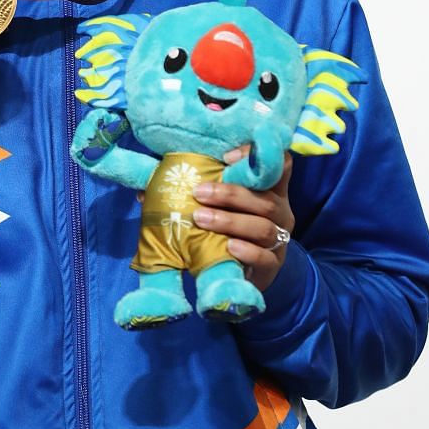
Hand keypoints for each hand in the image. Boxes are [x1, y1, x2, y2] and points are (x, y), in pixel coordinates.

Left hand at [191, 148, 293, 291]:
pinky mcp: (273, 265)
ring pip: (263, 227)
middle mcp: (280, 212)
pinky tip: (229, 247)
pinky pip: (265, 258)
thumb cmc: (226, 229)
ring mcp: (279, 240)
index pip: (280, 165)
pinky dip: (247, 252)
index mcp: (270, 190)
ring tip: (201, 219)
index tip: (226, 157)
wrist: (243, 272)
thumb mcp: (220, 205)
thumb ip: (198, 190)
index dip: (257, 157)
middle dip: (230, 194)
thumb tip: (147, 190)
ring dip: (230, 221)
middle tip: (198, 193)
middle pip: (265, 199)